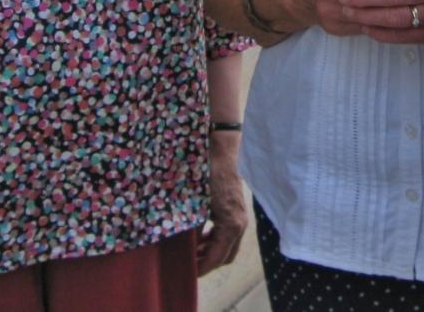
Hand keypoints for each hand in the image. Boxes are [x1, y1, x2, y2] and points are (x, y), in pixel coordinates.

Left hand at [197, 131, 247, 274]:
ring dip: (210, 251)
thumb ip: (190, 229)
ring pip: (228, 247)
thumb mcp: (194, 205)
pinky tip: (199, 236)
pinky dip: (215, 240)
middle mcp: (240, 224)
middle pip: (225, 257)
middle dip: (206, 263)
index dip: (200, 269)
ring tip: (190, 251)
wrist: (220, 152)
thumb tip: (182, 248)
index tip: (185, 273)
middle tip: (186, 264)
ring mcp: (240, 217)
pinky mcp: (237, 210)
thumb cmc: (206, 176)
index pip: (216, 259)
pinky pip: (228, 234)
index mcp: (231, 226)